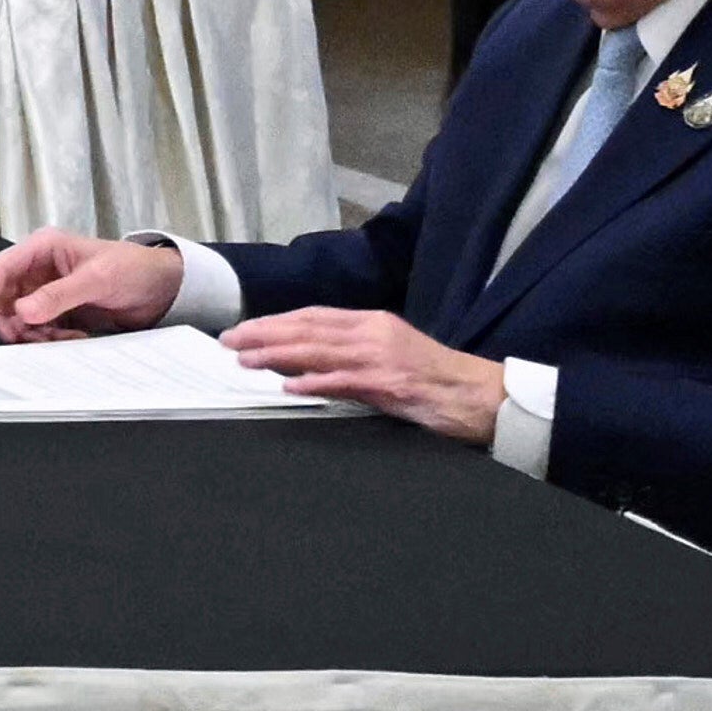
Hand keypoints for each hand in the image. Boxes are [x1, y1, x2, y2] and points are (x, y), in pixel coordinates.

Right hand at [0, 231, 174, 339]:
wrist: (163, 289)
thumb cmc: (135, 270)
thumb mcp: (98, 279)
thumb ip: (59, 295)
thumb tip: (22, 311)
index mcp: (44, 248)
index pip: (2, 268)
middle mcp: (39, 268)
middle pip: (4, 296)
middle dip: (11, 319)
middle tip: (24, 337)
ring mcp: (46, 291)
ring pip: (18, 317)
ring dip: (33, 333)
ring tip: (61, 337)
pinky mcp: (56, 310)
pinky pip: (37, 329)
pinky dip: (48, 338)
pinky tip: (72, 337)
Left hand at [227, 304, 505, 449]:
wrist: (481, 395)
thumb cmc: (434, 378)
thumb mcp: (389, 354)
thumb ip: (349, 352)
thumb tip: (300, 360)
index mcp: (373, 322)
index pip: (314, 316)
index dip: (275, 321)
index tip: (244, 329)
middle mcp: (374, 333)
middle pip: (309, 328)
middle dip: (265, 333)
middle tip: (230, 341)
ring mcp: (383, 357)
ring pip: (320, 350)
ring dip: (278, 355)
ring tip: (246, 360)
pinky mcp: (393, 383)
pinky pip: (347, 381)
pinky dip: (316, 382)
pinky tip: (291, 385)